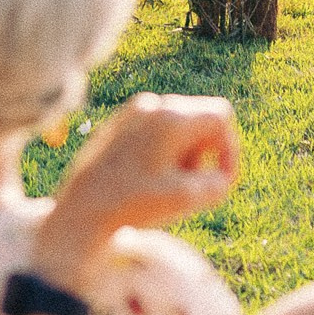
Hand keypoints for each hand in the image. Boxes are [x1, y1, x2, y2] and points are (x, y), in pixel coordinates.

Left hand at [35, 93, 239, 283]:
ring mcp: (133, 112)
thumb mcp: (187, 199)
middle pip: (201, 118)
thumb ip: (218, 183)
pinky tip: (151, 180)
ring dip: (186, 153)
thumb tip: (222, 172)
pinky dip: (165, 151)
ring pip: (180, 125)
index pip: (221, 116)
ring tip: (170, 184)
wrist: (83, 209)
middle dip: (206, 152)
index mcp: (171, 117)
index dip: (230, 148)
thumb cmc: (135, 204)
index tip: (221, 180)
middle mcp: (152, 105)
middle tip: (192, 184)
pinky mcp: (120, 124)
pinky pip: (158, 130)